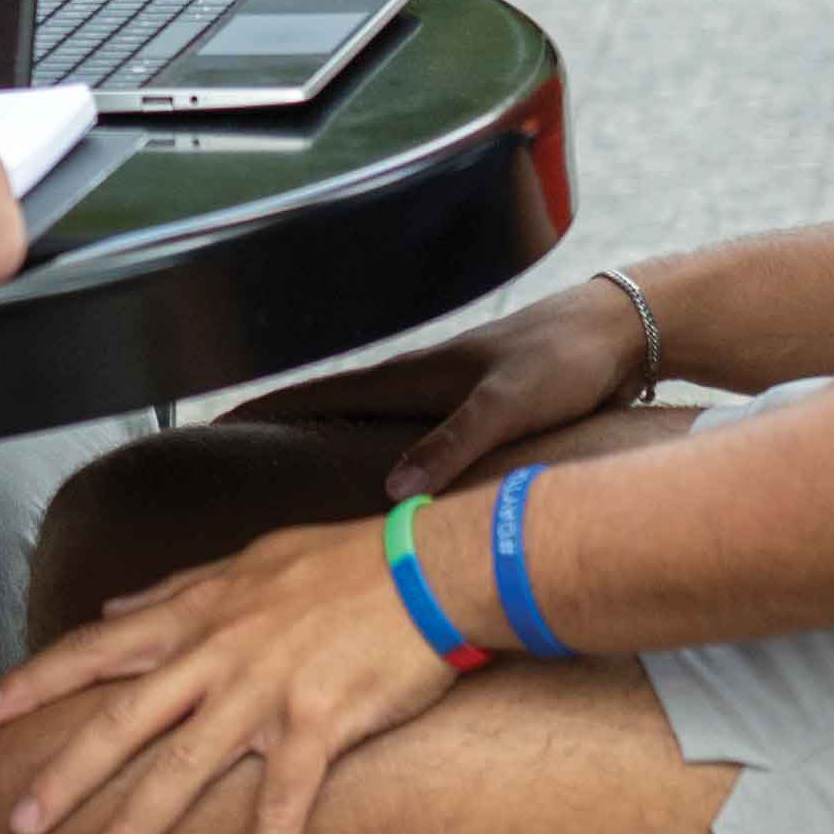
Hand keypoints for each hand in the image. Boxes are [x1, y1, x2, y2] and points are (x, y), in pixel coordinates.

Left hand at [0, 517, 462, 833]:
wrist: (427, 569)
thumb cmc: (340, 563)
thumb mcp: (243, 563)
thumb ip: (171, 592)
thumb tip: (110, 608)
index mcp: (193, 617)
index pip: (91, 651)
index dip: (33, 682)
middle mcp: (215, 657)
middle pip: (121, 723)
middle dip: (65, 775)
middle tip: (18, 826)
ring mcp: (264, 694)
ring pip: (184, 769)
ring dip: (137, 826)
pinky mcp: (320, 726)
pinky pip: (284, 805)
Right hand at [220, 277, 647, 495]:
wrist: (621, 335)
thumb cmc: (562, 361)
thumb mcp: (506, 404)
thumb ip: (452, 443)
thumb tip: (392, 492)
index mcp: (409, 379)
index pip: (316, 394)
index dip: (264, 411)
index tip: (213, 430)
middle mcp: (415, 391)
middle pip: (330, 417)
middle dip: (282, 439)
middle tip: (235, 474)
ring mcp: (441, 407)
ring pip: (368, 436)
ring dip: (330, 455)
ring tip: (291, 492)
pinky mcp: (473, 424)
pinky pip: (411, 453)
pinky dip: (384, 471)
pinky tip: (387, 498)